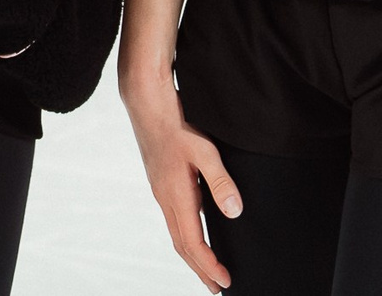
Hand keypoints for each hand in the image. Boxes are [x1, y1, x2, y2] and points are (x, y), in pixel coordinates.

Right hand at [122, 76, 240, 291]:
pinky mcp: (163, 183)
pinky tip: (197, 231)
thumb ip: (220, 182)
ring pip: (177, 234)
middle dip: (200, 269)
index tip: (224, 282)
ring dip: (193, 255)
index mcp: (175, 197)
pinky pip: (175, 219)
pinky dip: (187, 235)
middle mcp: (166, 200)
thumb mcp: (204, 151)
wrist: (146, 105)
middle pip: (183, 246)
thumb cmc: (174, 125)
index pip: (193, 244)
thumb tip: (234, 212)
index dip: (209, 266)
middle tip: (217, 287)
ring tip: (208, 268)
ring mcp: (162, 192)